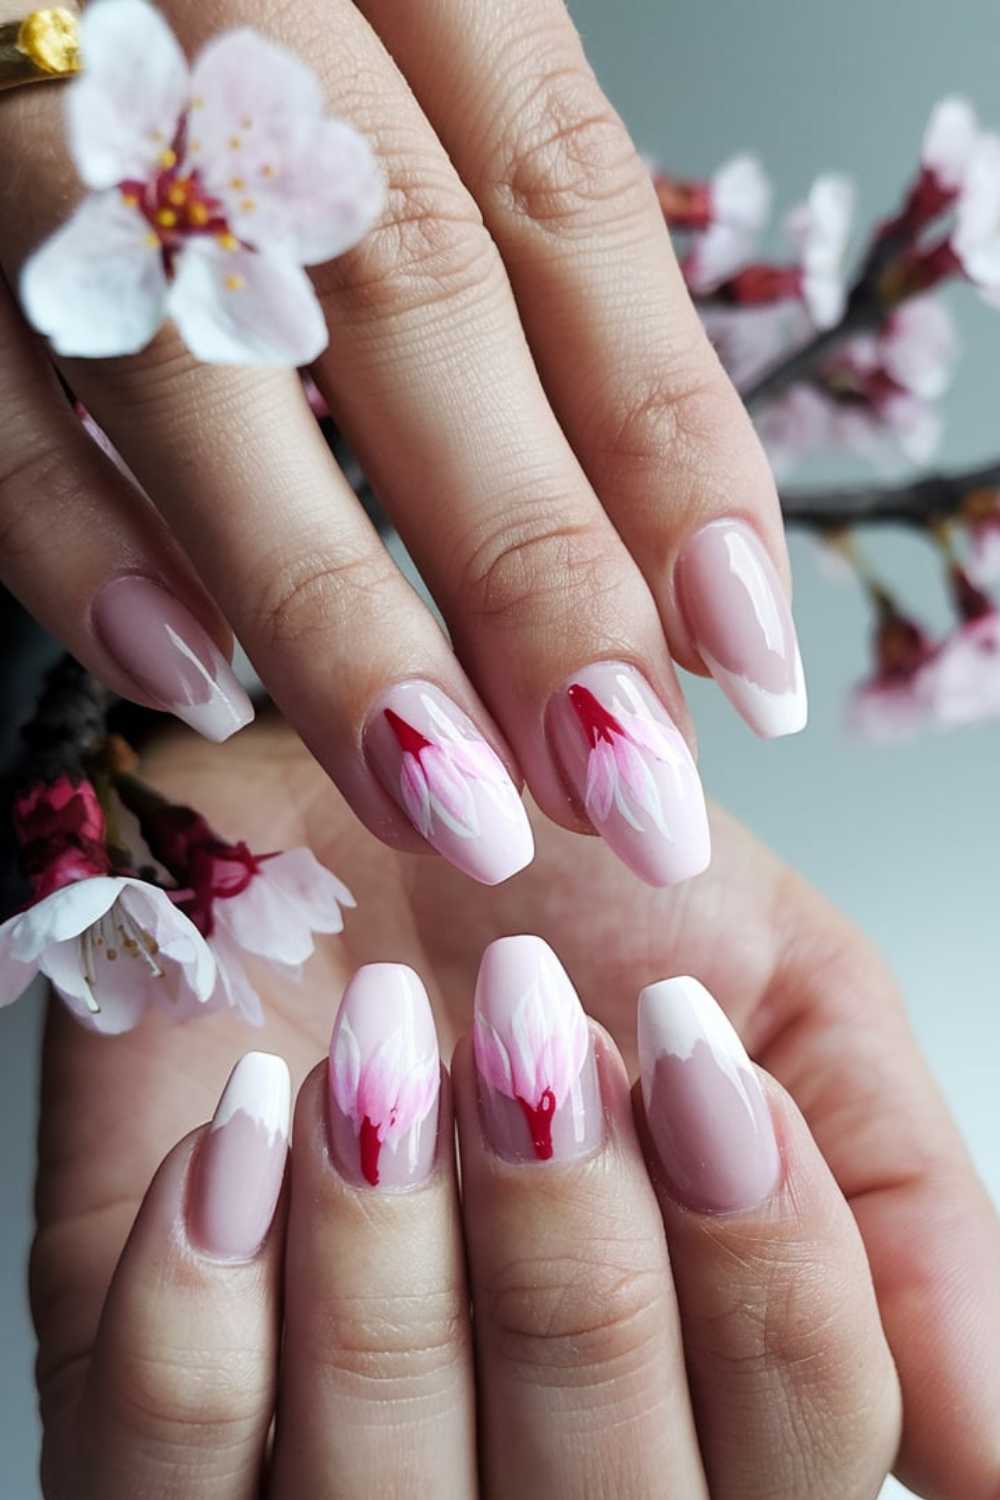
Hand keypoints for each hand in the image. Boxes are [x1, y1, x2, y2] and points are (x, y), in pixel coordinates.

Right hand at [0, 0, 802, 894]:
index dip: (670, 436)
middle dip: (528, 562)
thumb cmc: (234, 40)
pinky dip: (75, 526)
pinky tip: (189, 676)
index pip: (565, 196)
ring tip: (442, 793)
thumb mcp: (391, 82)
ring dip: (327, 599)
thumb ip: (493, 260)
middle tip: (618, 777)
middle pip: (412, 289)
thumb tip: (643, 548)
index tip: (744, 653)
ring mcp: (65, 93)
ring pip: (197, 346)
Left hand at [30, 719, 999, 1498]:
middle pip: (608, 1496)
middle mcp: (534, 1472)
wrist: (344, 800)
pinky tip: (248, 1116)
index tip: (682, 1046)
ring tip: (387, 1038)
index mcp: (702, 1389)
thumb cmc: (566, 894)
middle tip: (529, 1015)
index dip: (766, 1254)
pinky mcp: (148, 1423)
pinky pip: (165, 1463)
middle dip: (571, 1234)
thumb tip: (990, 1448)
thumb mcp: (785, 993)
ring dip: (394, 1239)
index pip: (799, 1445)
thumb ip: (903, 1195)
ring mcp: (332, 1474)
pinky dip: (212, 1282)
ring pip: (387, 1495)